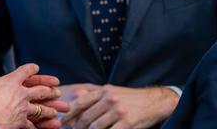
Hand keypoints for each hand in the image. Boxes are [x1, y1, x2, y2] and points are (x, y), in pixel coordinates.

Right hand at [0, 54, 68, 128]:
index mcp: (12, 82)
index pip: (25, 72)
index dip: (31, 69)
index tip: (36, 68)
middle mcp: (22, 94)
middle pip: (40, 91)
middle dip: (49, 90)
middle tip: (57, 91)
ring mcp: (24, 109)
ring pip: (41, 109)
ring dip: (49, 109)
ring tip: (55, 111)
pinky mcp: (22, 122)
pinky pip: (33, 124)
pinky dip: (38, 126)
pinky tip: (41, 128)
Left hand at [60, 84, 178, 128]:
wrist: (154, 102)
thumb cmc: (131, 99)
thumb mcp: (112, 91)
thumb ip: (94, 95)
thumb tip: (74, 97)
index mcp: (104, 91)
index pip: (80, 103)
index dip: (69, 114)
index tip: (62, 122)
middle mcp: (109, 99)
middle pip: (86, 118)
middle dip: (77, 128)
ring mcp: (118, 111)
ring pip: (95, 127)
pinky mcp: (127, 122)